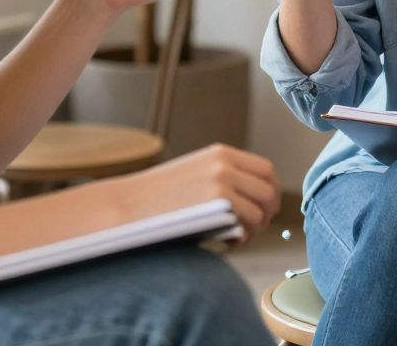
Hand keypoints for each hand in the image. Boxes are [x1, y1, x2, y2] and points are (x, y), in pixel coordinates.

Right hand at [130, 144, 280, 242]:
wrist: (126, 205)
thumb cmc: (157, 199)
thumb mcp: (194, 175)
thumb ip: (223, 181)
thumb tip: (255, 204)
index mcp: (221, 153)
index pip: (265, 169)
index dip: (271, 192)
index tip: (265, 210)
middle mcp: (225, 163)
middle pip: (268, 189)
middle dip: (268, 213)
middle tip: (254, 229)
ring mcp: (222, 181)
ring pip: (261, 208)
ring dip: (256, 227)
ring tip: (238, 237)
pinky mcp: (217, 202)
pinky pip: (247, 222)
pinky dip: (244, 236)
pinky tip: (228, 242)